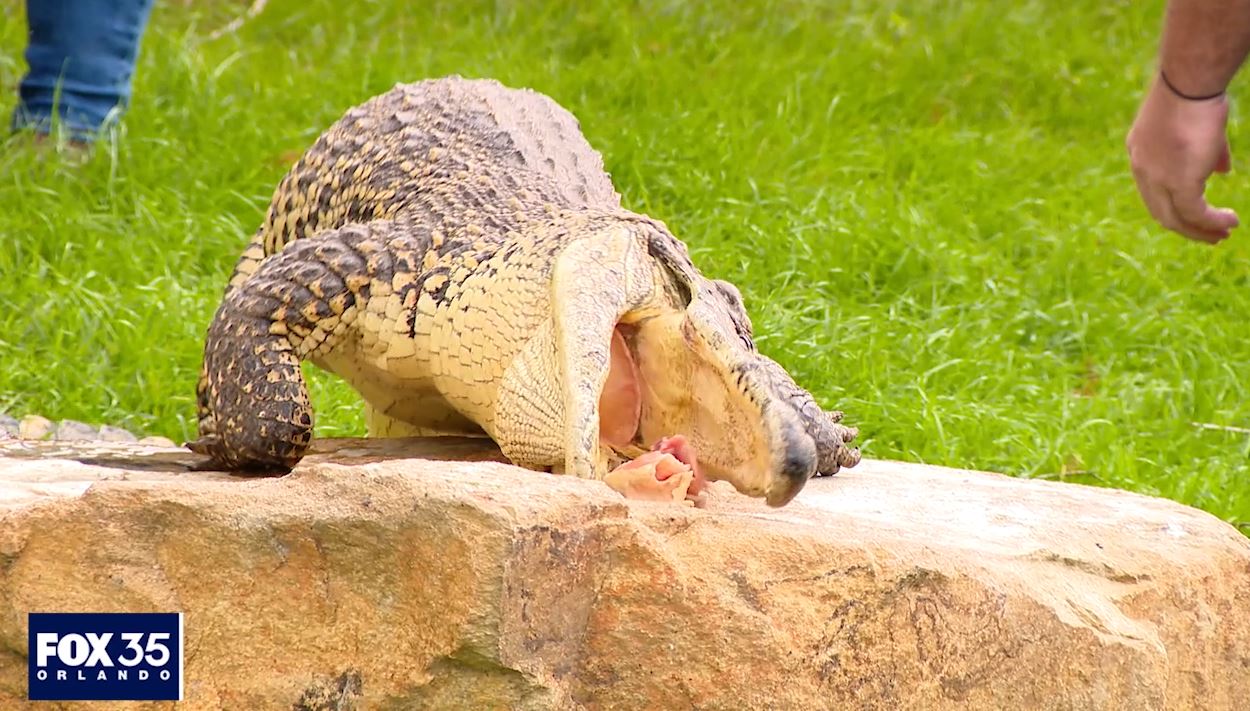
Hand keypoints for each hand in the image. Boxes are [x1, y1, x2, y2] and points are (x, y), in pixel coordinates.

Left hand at [1126, 75, 1238, 242]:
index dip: (1175, 206)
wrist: (1189, 83)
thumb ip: (1208, 152)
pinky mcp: (1178, 182)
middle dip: (1187, 226)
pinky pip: (1195, 213)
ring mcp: (1156, 178)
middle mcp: (1142, 169)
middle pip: (1160, 211)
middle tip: (1211, 235)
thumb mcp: (1199, 124)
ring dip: (1201, 230)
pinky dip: (1213, 222)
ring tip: (1222, 235)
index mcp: (1140, 154)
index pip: (1153, 191)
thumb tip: (1221, 171)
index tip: (1197, 215)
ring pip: (1176, 218)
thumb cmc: (1197, 93)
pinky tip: (1229, 222)